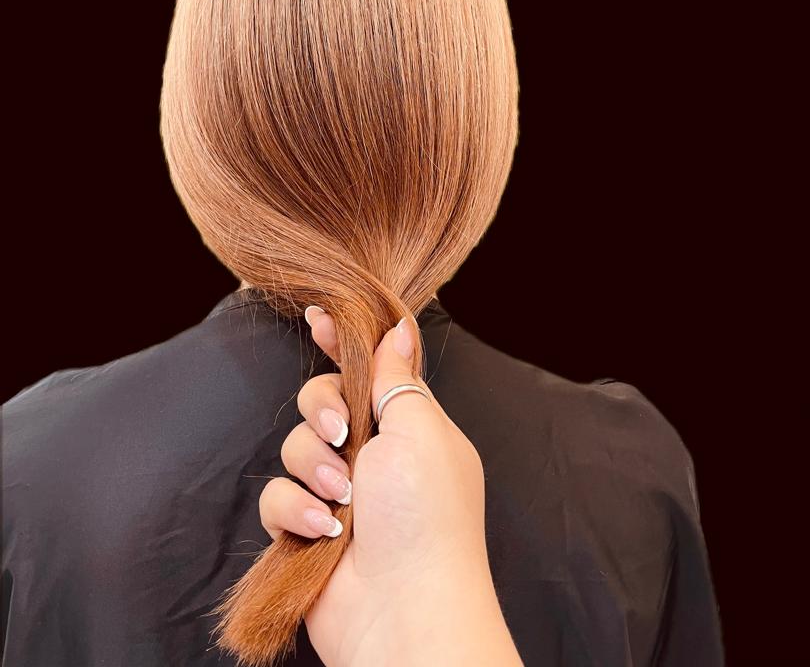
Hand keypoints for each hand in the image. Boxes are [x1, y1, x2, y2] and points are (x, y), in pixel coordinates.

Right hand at [259, 309, 522, 666]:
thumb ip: (397, 375)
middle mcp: (372, 456)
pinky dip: (296, 511)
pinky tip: (323, 532)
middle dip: (322, 413)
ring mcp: (339, 495)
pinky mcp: (307, 531)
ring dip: (312, 469)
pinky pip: (277, 499)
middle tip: (342, 436)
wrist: (405, 611)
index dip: (340, 341)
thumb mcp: (419, 429)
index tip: (315, 316)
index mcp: (408, 425)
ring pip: (293, 448)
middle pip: (321, 402)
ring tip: (341, 501)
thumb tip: (398, 327)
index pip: (367, 368)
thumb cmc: (425, 516)